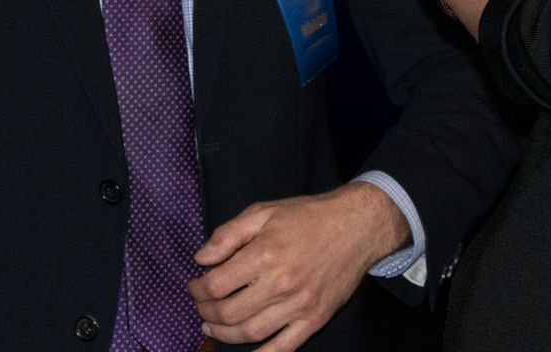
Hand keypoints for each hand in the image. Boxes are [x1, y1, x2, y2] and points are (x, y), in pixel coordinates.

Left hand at [188, 182, 409, 350]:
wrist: (355, 227)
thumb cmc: (307, 217)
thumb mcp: (263, 212)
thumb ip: (228, 234)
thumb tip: (201, 259)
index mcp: (265, 254)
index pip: (217, 284)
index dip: (198, 289)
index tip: (195, 286)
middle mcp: (281, 284)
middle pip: (230, 312)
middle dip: (206, 312)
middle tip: (200, 306)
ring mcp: (300, 306)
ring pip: (251, 333)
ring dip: (225, 334)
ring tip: (212, 326)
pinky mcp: (315, 319)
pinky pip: (284, 347)